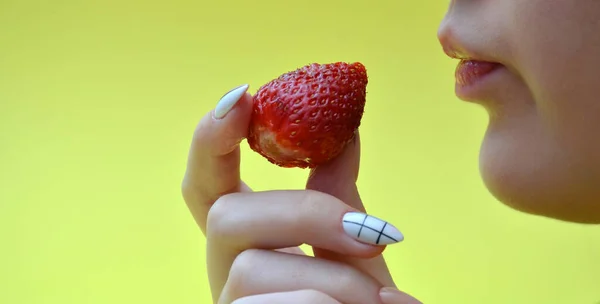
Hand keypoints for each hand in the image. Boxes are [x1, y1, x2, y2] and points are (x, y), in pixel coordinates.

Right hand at [181, 84, 420, 302]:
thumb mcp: (353, 250)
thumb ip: (338, 194)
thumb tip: (346, 126)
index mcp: (247, 243)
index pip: (206, 184)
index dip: (210, 139)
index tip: (244, 96)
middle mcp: (225, 274)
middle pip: (229, 215)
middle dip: (306, 216)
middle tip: (378, 237)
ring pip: (252, 271)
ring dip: (336, 282)